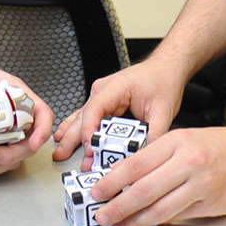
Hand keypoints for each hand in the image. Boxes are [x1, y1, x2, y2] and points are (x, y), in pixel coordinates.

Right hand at [51, 56, 190, 170]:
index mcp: (116, 88)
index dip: (89, 129)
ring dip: (70, 135)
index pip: (95, 109)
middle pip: (83, 115)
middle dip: (72, 137)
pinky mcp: (103, 103)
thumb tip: (145, 155)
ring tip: (60, 151)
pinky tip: (64, 137)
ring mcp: (100, 96)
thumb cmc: (162, 82)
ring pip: (81, 117)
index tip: (89, 148)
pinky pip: (86, 117)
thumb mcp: (163, 110)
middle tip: (62, 154)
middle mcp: (103, 90)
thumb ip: (153, 134)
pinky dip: (76, 129)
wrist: (165, 69)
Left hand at [86, 127, 225, 225]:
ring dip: (134, 220)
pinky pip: (177, 216)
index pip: (135, 164)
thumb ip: (156, 156)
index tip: (97, 190)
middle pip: (143, 190)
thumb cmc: (220, 146)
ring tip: (118, 225)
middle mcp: (188, 163)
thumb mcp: (184, 139)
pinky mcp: (210, 205)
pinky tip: (144, 225)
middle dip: (117, 205)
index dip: (112, 181)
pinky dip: (158, 223)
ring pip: (159, 209)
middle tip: (102, 213)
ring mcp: (201, 186)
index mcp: (176, 142)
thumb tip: (124, 176)